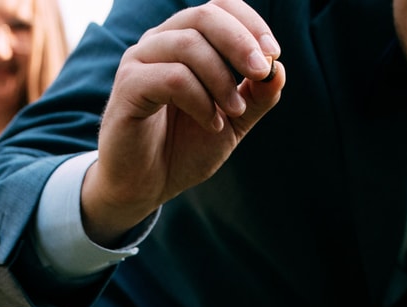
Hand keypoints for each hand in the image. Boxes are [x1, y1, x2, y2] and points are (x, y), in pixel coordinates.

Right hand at [81, 0, 284, 245]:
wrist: (143, 188)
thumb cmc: (181, 151)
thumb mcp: (231, 124)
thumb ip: (255, 98)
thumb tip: (278, 70)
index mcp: (184, 41)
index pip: (218, 8)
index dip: (249, 23)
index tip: (272, 53)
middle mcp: (160, 42)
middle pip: (204, 17)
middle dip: (240, 42)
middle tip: (261, 71)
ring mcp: (140, 61)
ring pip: (189, 45)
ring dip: (221, 78)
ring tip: (234, 112)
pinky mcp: (128, 87)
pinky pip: (172, 78)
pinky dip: (200, 100)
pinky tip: (212, 123)